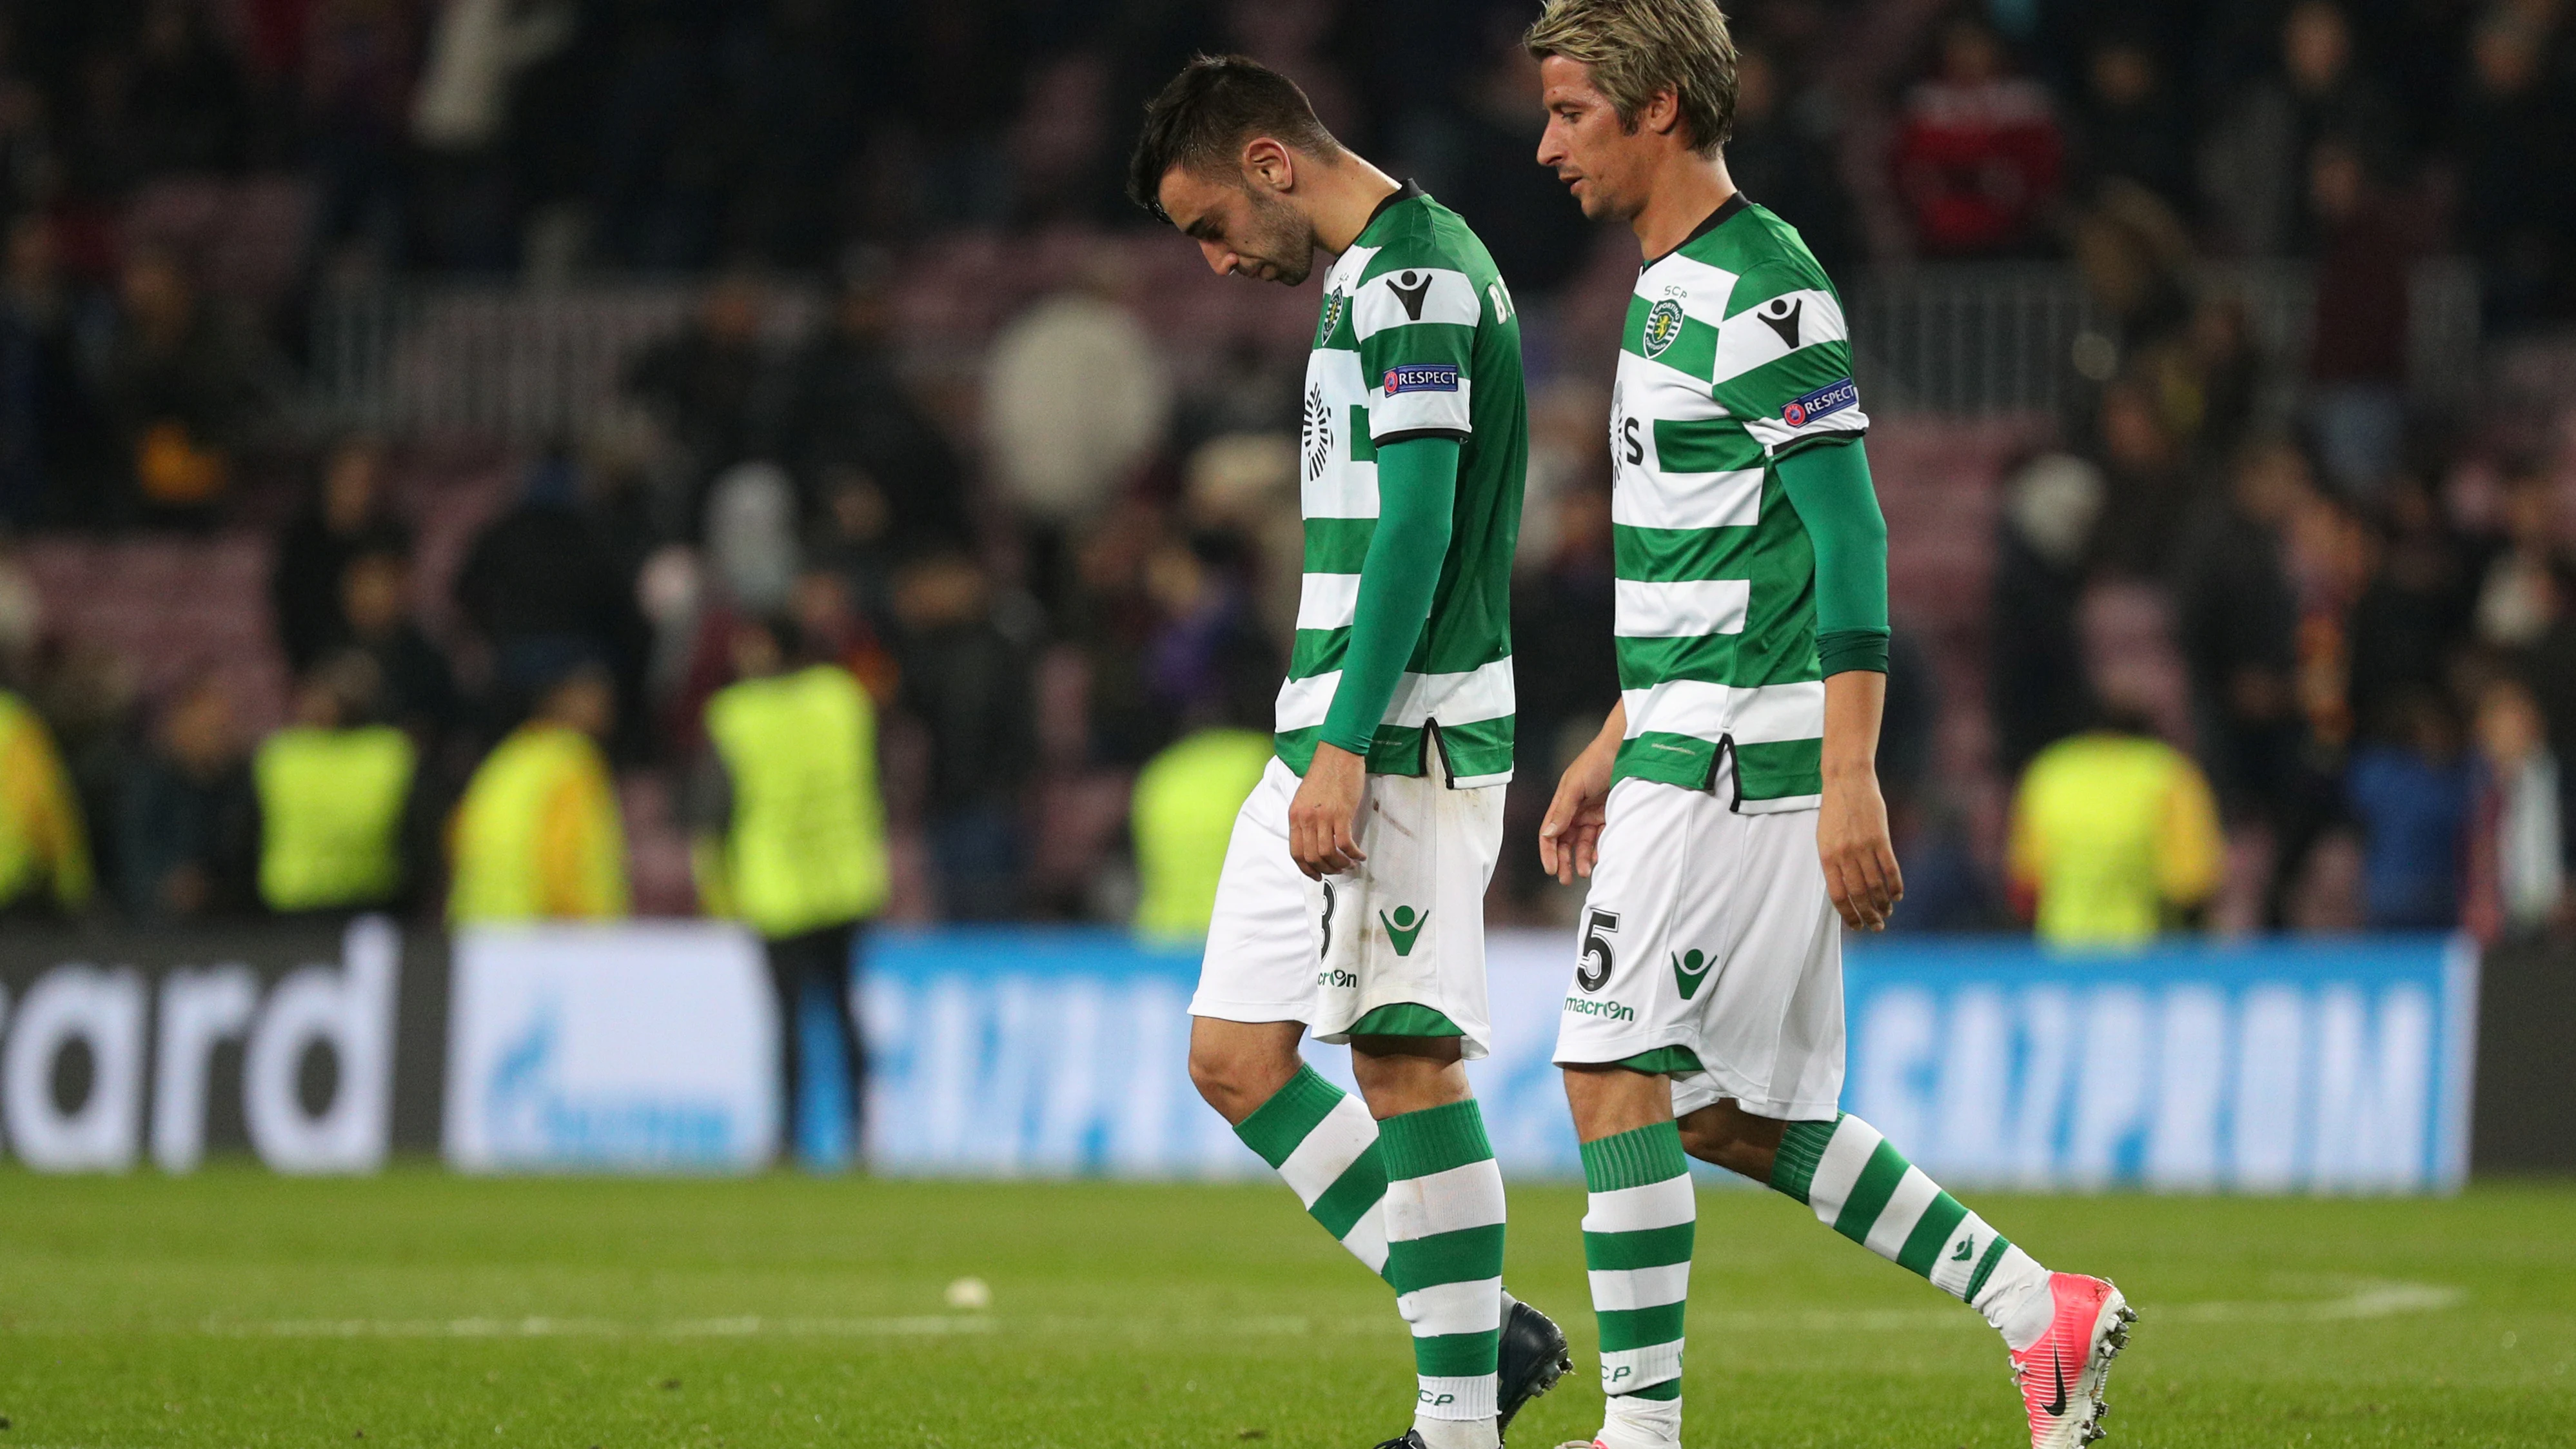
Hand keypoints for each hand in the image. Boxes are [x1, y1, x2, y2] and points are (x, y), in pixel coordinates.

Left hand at [1288, 742, 1368, 879]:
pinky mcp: (1341, 813)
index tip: (1317, 875)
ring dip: (1340, 864)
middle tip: (1338, 869)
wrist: (1337, 754)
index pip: (1296, 852)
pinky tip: (1359, 855)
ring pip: (1328, 853)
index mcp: (1295, 816)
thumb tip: (1314, 841)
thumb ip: (1307, 819)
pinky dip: (1353, 854)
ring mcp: (1323, 817)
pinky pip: (1345, 843)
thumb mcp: (1305, 798)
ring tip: (1349, 863)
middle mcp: (1306, 819)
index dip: (1306, 868)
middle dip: (1327, 869)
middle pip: (1312, 857)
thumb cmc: (1324, 774)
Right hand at [1538, 718, 1620, 884]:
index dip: (1549, 851)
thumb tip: (1548, 834)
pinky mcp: (1611, 815)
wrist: (1628, 748)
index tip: (1551, 869)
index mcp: (1563, 802)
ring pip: (1583, 843)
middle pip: (1565, 841)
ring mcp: (1593, 813)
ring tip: (1585, 872)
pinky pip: (1602, 837)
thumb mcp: (1575, 784)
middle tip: (1566, 879)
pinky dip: (1598, 849)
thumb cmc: (1598, 760)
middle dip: (1564, 861)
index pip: (1550, 832)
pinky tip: (1598, 858)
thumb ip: (1562, 810)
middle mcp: (1576, 810)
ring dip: (1582, 858)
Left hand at [1817, 765, 1902, 930]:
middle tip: (1878, 926)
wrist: (1847, 781)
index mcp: (1826, 857)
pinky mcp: (1880, 838)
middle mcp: (1844, 855)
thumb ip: (1834, 864)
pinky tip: (1897, 895)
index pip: (1838, 896)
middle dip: (1869, 915)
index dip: (1849, 915)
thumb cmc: (1834, 811)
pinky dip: (1895, 885)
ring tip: (1888, 913)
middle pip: (1859, 895)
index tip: (1857, 926)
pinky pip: (1890, 868)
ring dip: (1883, 903)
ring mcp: (1863, 847)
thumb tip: (1845, 891)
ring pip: (1876, 885)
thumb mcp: (1825, 839)